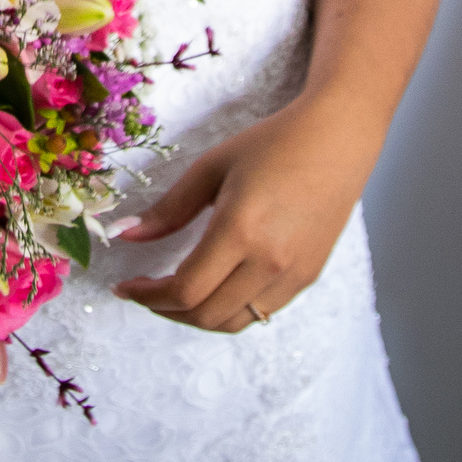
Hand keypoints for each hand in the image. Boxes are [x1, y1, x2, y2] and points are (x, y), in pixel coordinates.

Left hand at [111, 95, 377, 332]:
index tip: (125, 286)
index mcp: (240, 230)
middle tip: (145, 291)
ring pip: (234, 322)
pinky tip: (214, 284)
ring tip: (175, 293)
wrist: (335, 140)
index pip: (185, 290)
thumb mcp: (211, 167)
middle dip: (166, 310)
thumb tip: (126, 236)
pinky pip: (260, 311)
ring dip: (197, 316)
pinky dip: (229, 309)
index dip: (148, 295)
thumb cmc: (272, 144)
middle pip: (206, 315)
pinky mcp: (308, 277)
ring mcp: (293, 275)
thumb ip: (169, 208)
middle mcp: (269, 262)